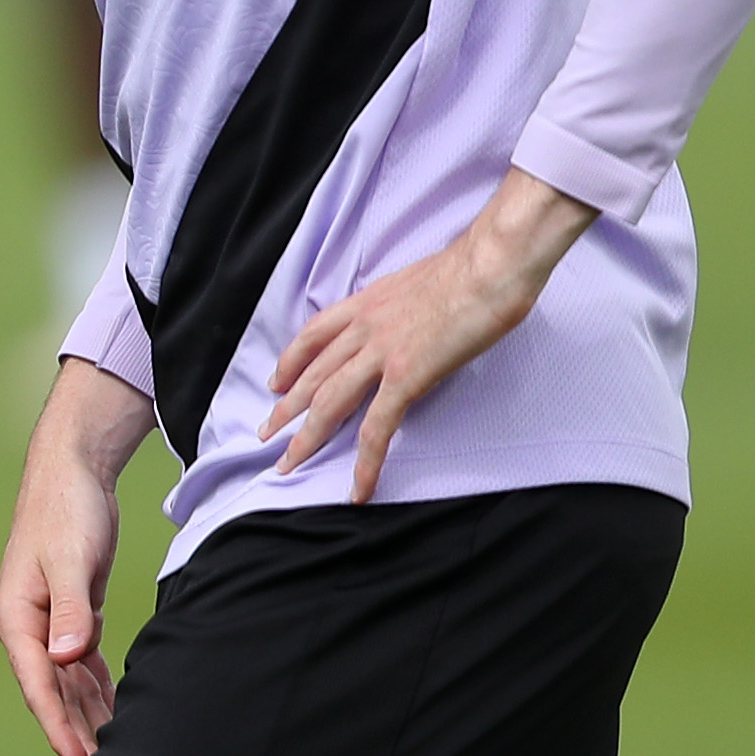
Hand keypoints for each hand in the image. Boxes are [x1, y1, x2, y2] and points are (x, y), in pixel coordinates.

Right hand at [0, 360, 149, 755]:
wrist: (72, 471)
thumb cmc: (66, 510)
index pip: (37, 683)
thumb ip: (71, 610)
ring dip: (88, 717)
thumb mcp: (70, 559)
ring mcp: (51, 623)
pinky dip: (99, 691)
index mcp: (17, 617)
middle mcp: (29, 626)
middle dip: (74, 732)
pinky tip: (118, 714)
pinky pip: (83, 666)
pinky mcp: (74, 615)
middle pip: (51, 692)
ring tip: (116, 755)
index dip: (56, 725)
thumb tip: (64, 658)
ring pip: (68, 684)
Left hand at [261, 171, 599, 501]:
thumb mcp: (418, 283)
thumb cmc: (470, 270)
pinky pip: (377, 428)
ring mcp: (381, 353)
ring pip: (330, 403)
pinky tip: (358, 488)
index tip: (276, 382)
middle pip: (312, 374)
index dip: (290, 361)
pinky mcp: (407, 377)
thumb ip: (401, 305)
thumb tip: (407, 320)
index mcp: (366, 302)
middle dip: (285, 407)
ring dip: (306, 438)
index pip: (314, 335)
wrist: (489, 267)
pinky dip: (365, 462)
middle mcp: (363, 328)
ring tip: (287, 464)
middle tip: (265, 433)